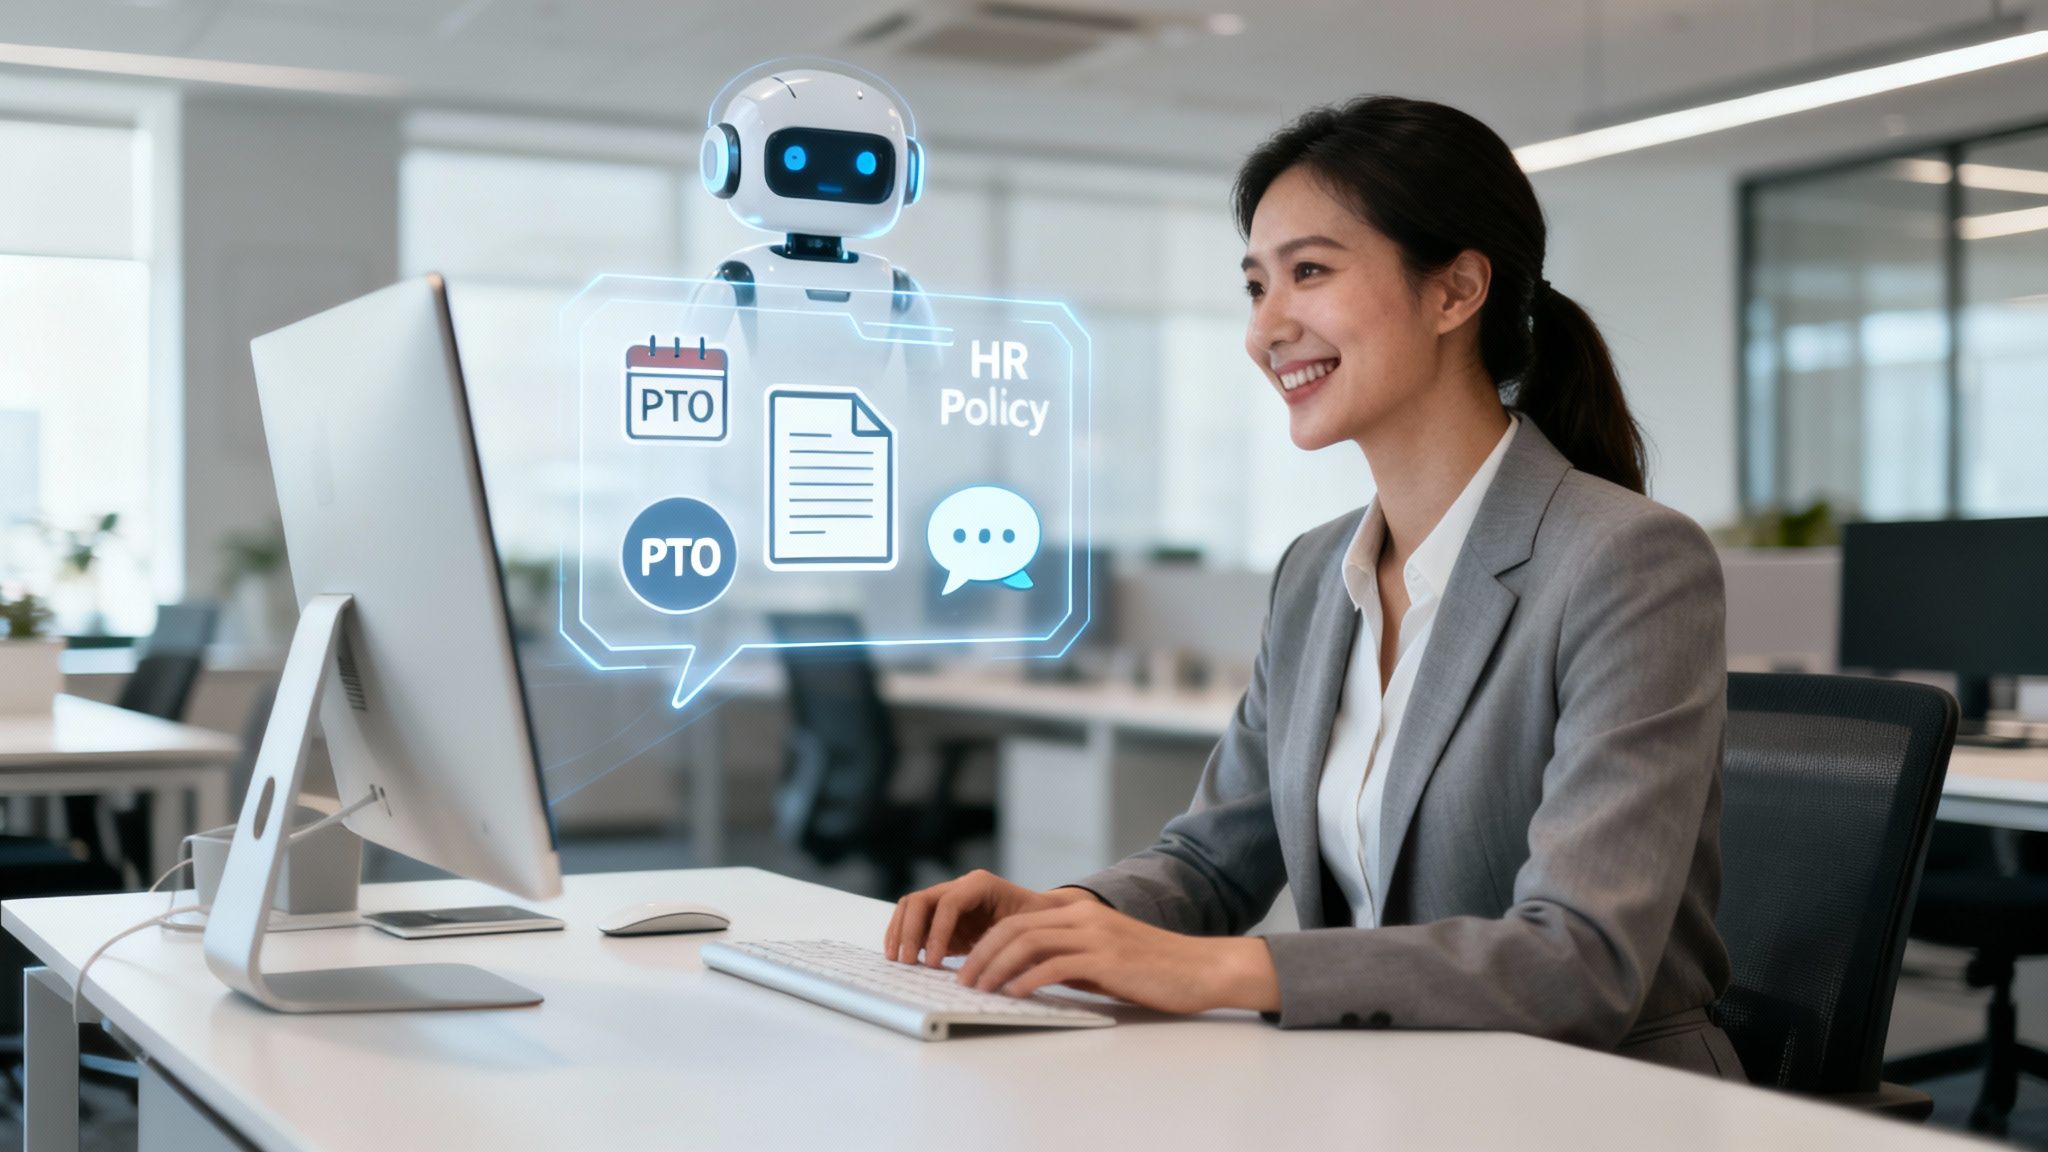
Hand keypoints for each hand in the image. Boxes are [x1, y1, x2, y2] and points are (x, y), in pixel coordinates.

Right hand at [884, 870, 1096, 965]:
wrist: (1040, 914)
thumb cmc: (1037, 921)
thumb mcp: (1027, 930)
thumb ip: (1007, 944)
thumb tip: (988, 969)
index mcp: (981, 884)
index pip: (948, 903)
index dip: (937, 932)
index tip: (933, 962)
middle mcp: (960, 886)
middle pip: (920, 900)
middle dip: (909, 931)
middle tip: (907, 962)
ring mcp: (947, 898)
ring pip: (910, 906)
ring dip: (900, 932)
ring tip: (898, 960)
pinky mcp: (940, 915)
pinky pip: (913, 919)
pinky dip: (903, 935)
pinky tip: (902, 957)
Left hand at [956, 899, 1280, 1014]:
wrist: (1201, 968)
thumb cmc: (1153, 969)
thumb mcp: (1103, 957)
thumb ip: (1067, 958)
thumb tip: (1026, 977)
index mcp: (1079, 913)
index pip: (1018, 921)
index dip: (987, 943)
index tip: (967, 967)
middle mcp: (1083, 917)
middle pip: (1015, 928)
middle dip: (981, 955)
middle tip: (963, 980)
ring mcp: (1095, 935)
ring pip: (1028, 943)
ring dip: (996, 968)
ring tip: (980, 989)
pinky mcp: (1106, 959)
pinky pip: (1054, 965)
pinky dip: (1027, 979)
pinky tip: (1014, 994)